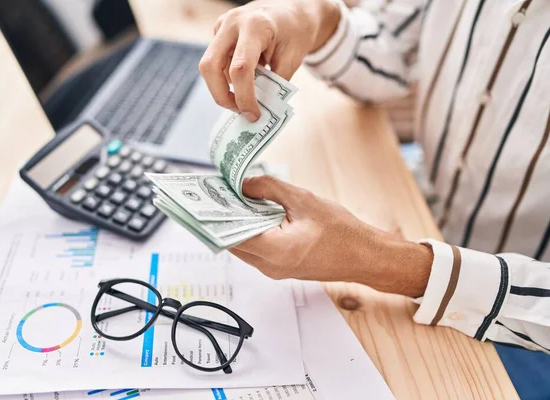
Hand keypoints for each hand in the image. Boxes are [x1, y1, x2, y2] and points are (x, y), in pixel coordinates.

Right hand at [199, 0, 340, 120]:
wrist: (293, 9)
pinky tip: (244, 78)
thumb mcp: (292, 59)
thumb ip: (274, 84)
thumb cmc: (296, 33)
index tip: (253, 115)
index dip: (244, 97)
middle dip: (221, 95)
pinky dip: (226, 77)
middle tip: (240, 111)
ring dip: (222, 88)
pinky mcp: (219, 31)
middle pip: (211, 66)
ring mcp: (222, 25)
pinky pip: (215, 61)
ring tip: (244, 97)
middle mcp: (233, 23)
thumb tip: (259, 110)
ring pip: (208, 66)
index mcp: (256, 26)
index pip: (241, 68)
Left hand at [230, 176, 433, 297]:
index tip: (203, 198)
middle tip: (215, 193)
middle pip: (232, 242)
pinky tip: (251, 211)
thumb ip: (269, 189)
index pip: (230, 235)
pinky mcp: (280, 267)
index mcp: (275, 252)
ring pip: (242, 246)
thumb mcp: (304, 200)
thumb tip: (243, 184)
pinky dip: (250, 230)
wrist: (365, 256)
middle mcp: (270, 267)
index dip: (215, 216)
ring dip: (236, 224)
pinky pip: (256, 249)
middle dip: (223, 217)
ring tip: (231, 197)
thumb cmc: (343, 232)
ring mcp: (274, 270)